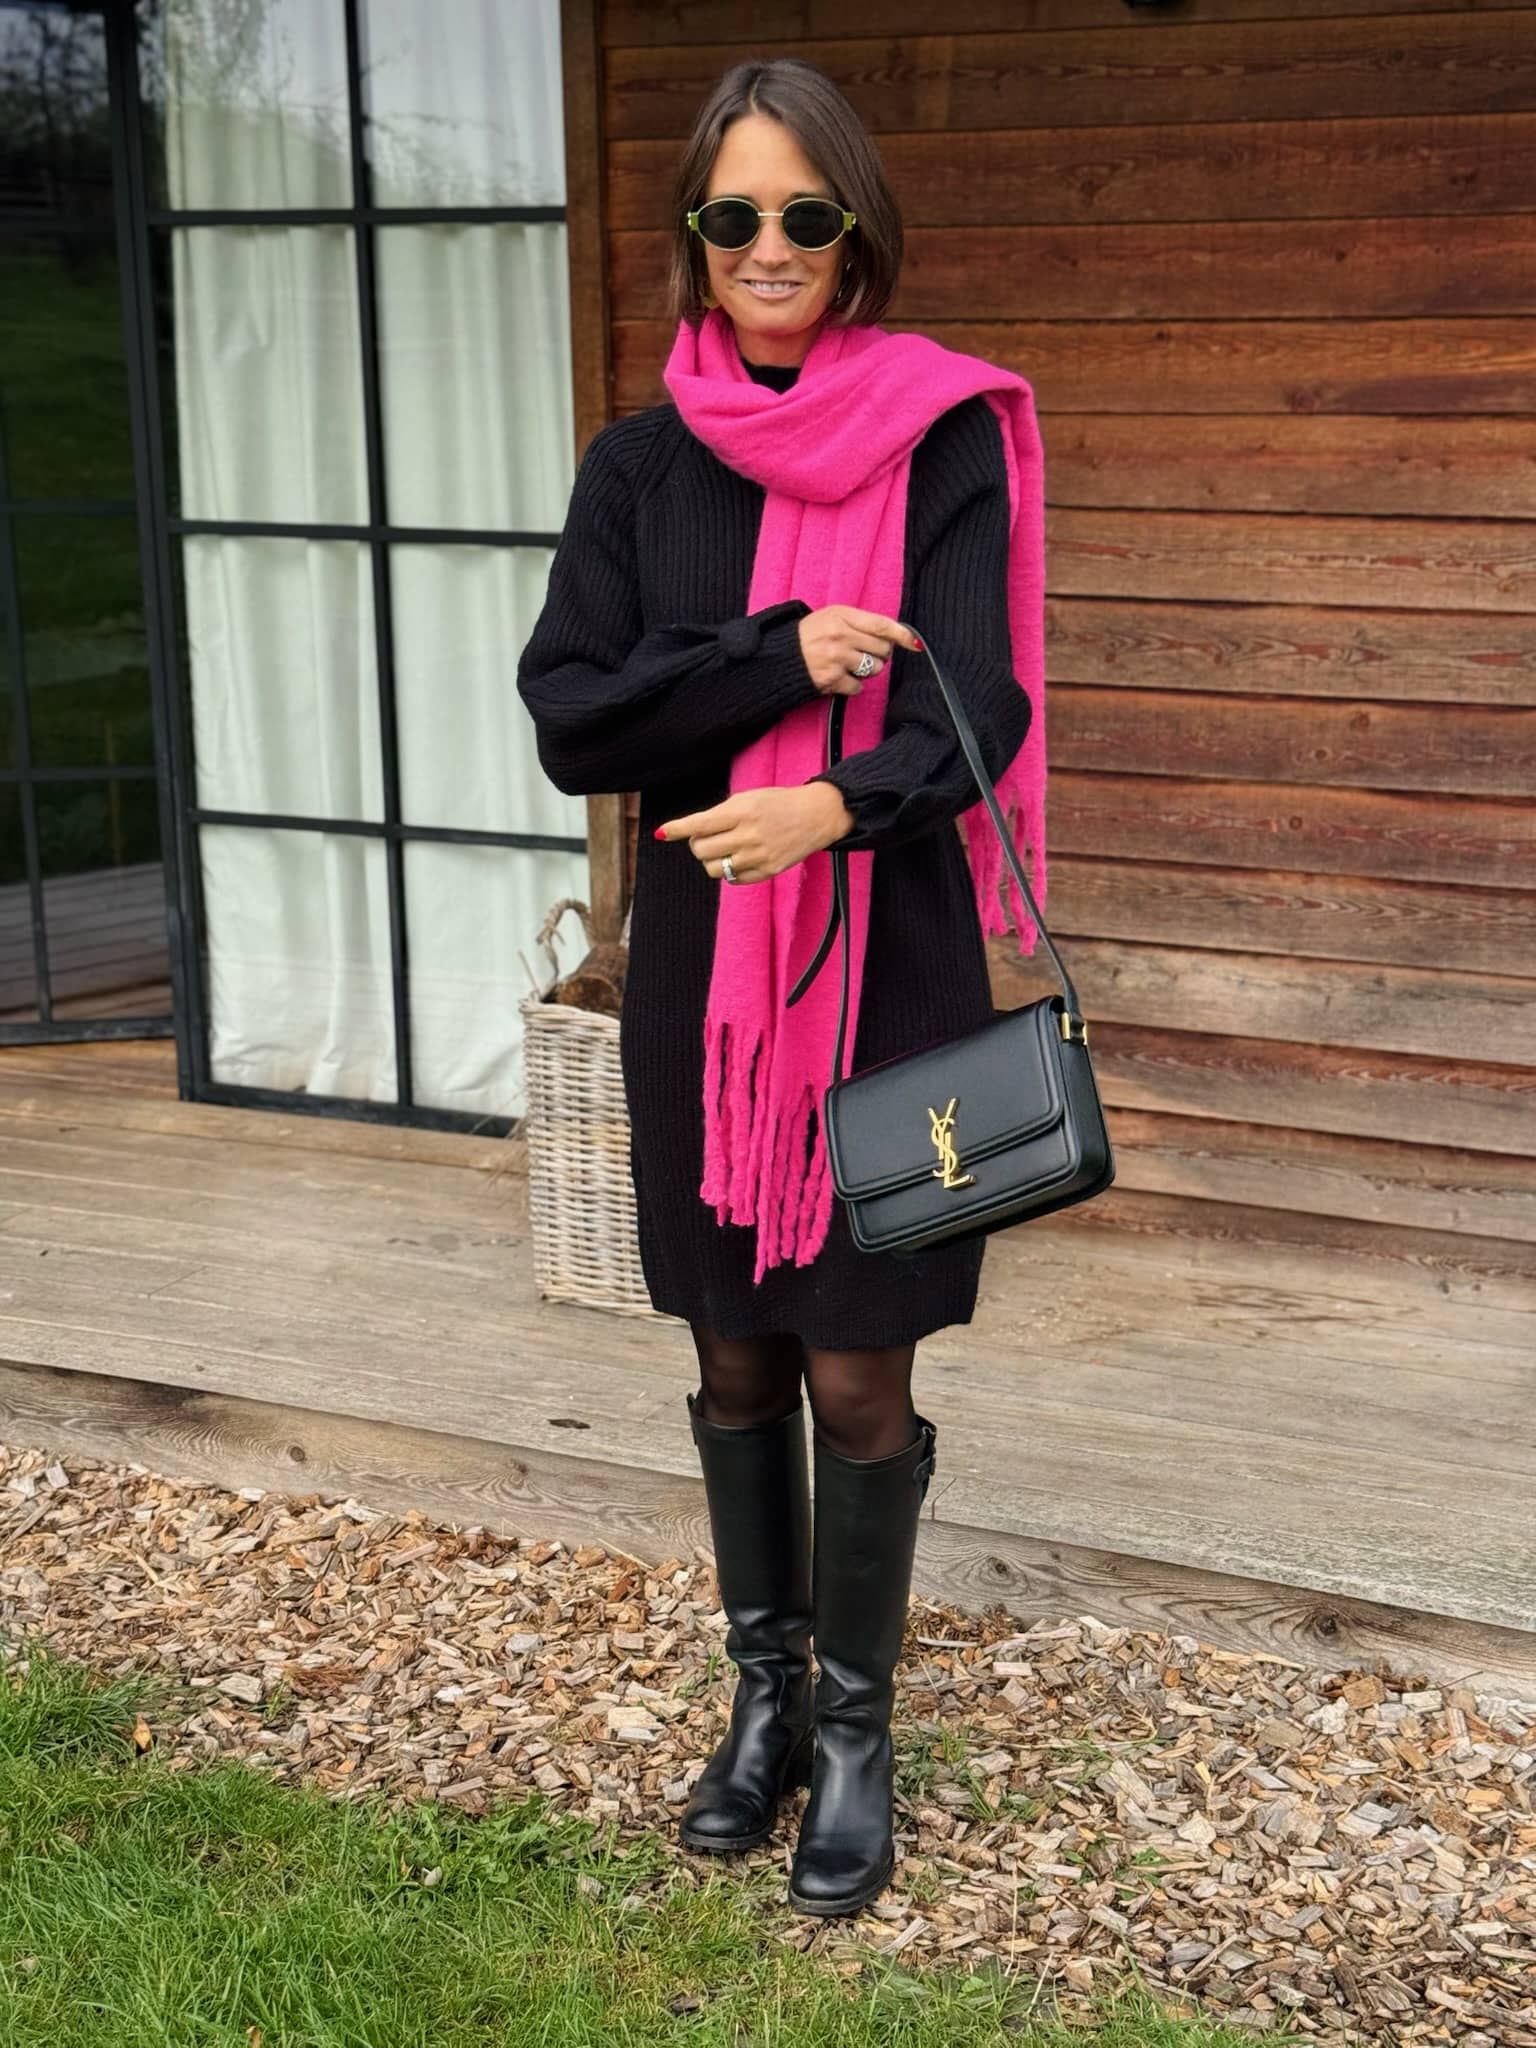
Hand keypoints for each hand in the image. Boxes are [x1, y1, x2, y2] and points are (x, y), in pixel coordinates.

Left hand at [655, 781, 855, 881]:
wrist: (816, 815)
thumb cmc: (777, 803)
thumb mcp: (748, 798)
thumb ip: (720, 813)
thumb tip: (691, 830)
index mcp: (742, 811)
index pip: (701, 824)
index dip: (678, 828)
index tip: (662, 832)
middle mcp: (749, 835)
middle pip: (701, 850)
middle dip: (697, 844)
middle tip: (706, 838)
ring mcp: (758, 856)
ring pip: (714, 869)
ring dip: (711, 860)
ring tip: (722, 850)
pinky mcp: (767, 872)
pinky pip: (733, 880)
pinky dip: (729, 871)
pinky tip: (739, 858)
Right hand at [798, 606, 921, 694]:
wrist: (781, 656)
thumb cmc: (810, 635)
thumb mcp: (832, 617)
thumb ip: (860, 623)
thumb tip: (894, 636)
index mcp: (842, 616)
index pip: (881, 625)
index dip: (902, 634)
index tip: (915, 642)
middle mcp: (841, 635)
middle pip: (883, 649)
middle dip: (880, 654)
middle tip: (865, 653)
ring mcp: (836, 658)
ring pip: (874, 669)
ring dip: (868, 670)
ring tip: (851, 664)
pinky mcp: (832, 679)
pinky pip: (859, 686)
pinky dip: (853, 685)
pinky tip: (841, 677)